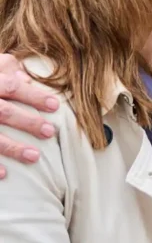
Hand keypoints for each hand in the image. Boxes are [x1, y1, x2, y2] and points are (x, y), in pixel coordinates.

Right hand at [0, 55, 58, 175]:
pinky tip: (4, 174)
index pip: (12, 87)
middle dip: (27, 122)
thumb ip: (7, 68)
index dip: (34, 96)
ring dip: (13, 148)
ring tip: (35, 157)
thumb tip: (27, 80)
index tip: (55, 106)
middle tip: (50, 132)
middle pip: (4, 112)